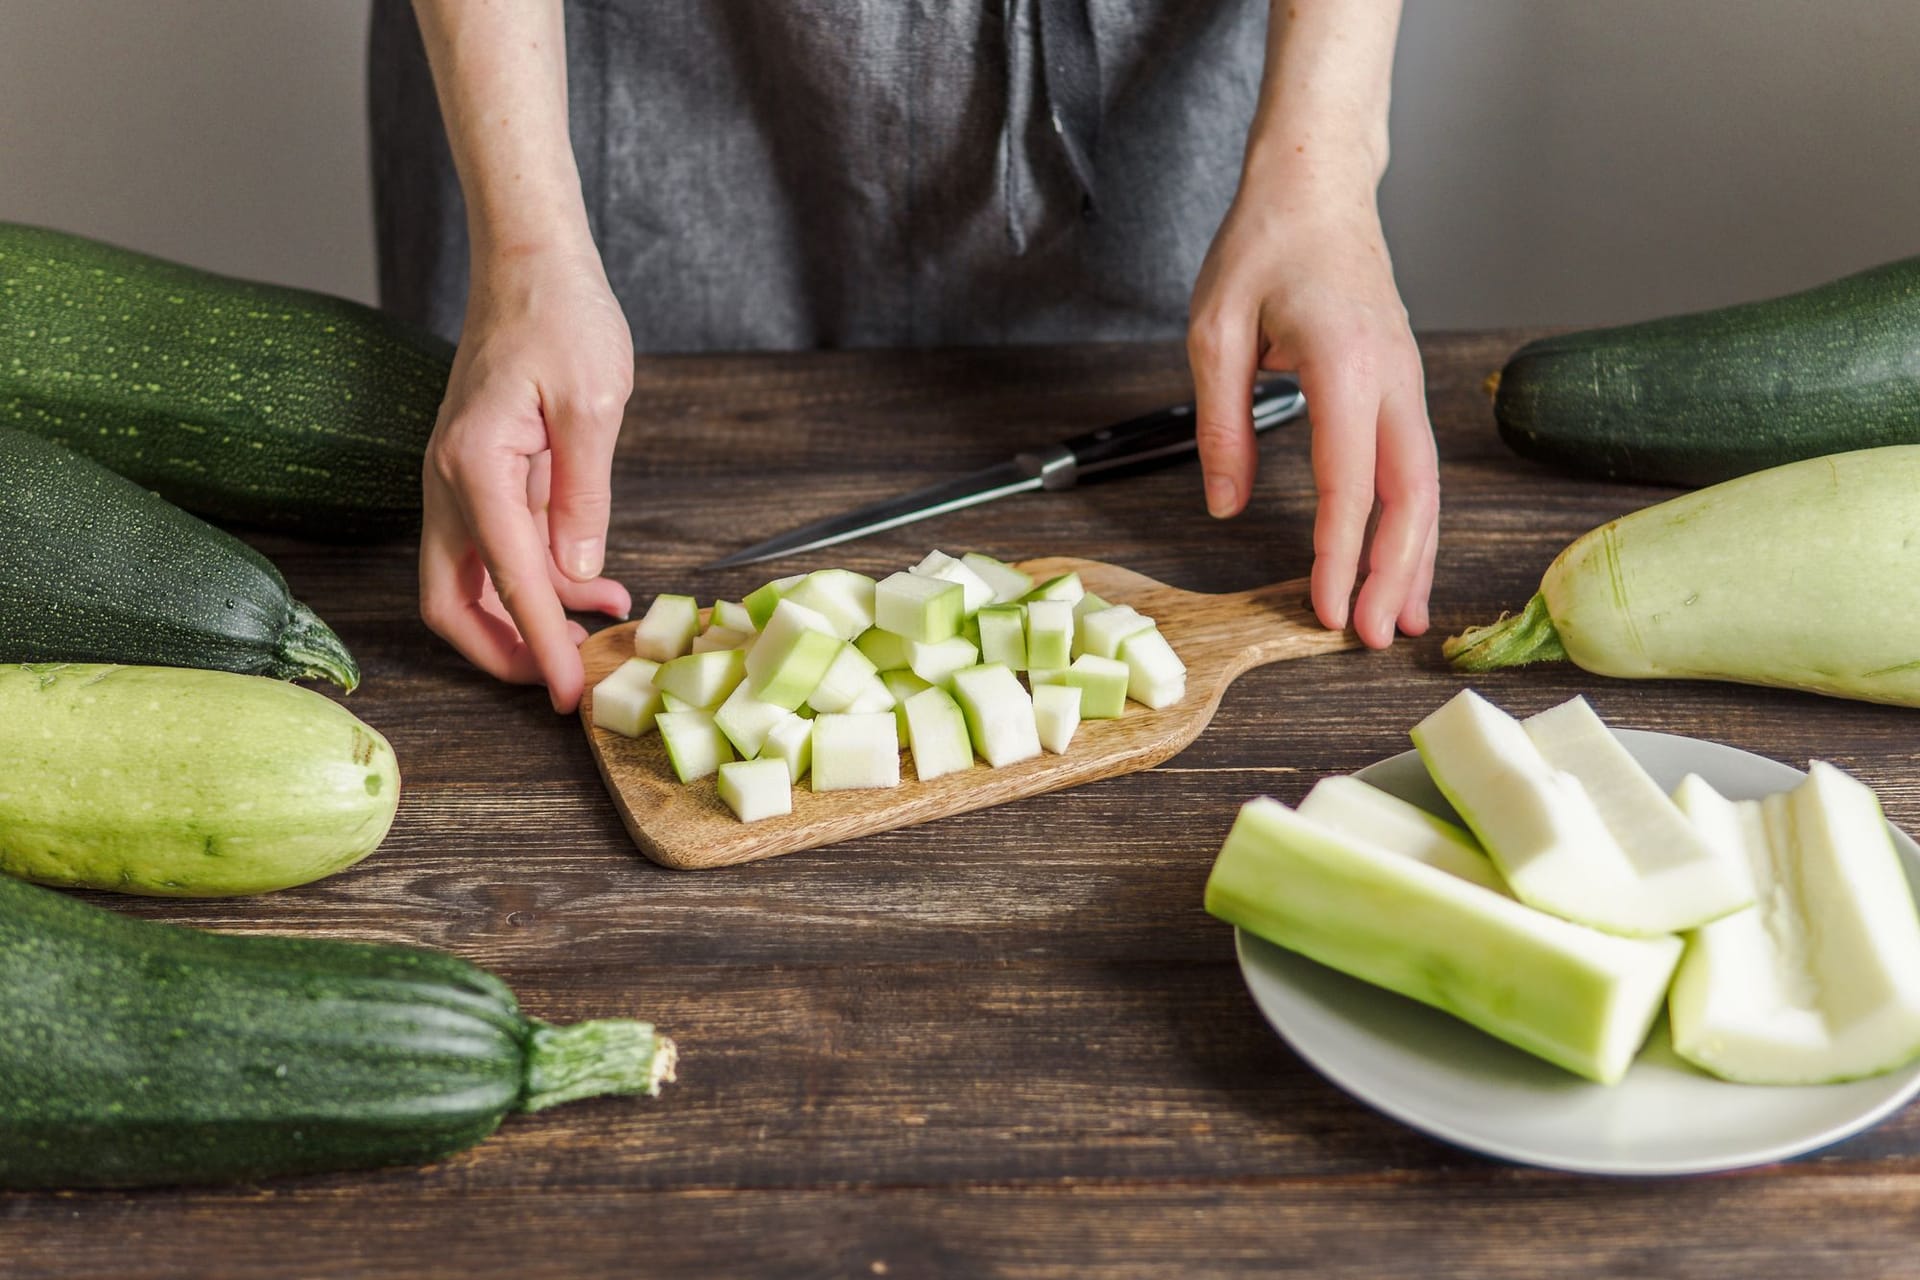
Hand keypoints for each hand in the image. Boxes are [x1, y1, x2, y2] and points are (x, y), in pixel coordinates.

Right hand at [419, 243, 634, 711]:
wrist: (529, 262)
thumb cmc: (561, 315)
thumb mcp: (593, 404)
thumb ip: (583, 494)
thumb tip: (576, 571)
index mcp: (474, 466)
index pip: (508, 581)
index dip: (540, 646)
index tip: (568, 692)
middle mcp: (450, 481)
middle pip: (453, 602)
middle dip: (504, 653)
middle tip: (566, 679)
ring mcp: (459, 481)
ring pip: (474, 581)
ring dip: (530, 615)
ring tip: (606, 621)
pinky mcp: (480, 476)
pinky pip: (497, 548)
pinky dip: (538, 578)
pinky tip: (595, 582)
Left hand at [1187, 178, 1438, 649]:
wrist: (1317, 182)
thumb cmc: (1263, 245)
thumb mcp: (1213, 330)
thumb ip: (1222, 422)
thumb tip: (1224, 505)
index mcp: (1344, 364)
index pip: (1348, 483)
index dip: (1340, 556)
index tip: (1328, 611)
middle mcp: (1391, 377)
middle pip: (1410, 496)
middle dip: (1396, 574)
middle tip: (1376, 640)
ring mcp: (1406, 380)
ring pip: (1425, 485)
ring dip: (1417, 557)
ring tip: (1405, 622)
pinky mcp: (1402, 384)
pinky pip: (1416, 465)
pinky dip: (1414, 521)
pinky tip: (1404, 561)